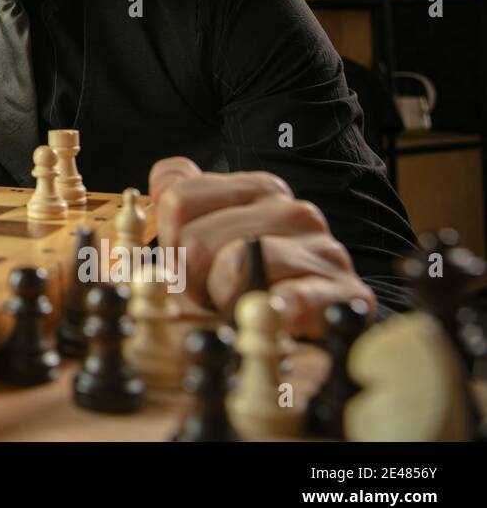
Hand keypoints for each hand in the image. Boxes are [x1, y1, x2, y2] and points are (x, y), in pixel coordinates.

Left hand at [149, 157, 375, 339]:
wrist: (307, 326)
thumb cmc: (246, 282)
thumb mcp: (207, 232)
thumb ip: (181, 197)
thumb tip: (163, 181)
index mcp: (259, 189)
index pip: (177, 201)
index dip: (170, 243)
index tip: (188, 264)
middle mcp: (294, 211)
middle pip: (196, 240)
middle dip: (193, 279)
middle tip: (214, 295)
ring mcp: (324, 249)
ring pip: (235, 264)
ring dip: (225, 299)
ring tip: (241, 307)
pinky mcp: (344, 293)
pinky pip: (290, 299)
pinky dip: (273, 312)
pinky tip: (273, 315)